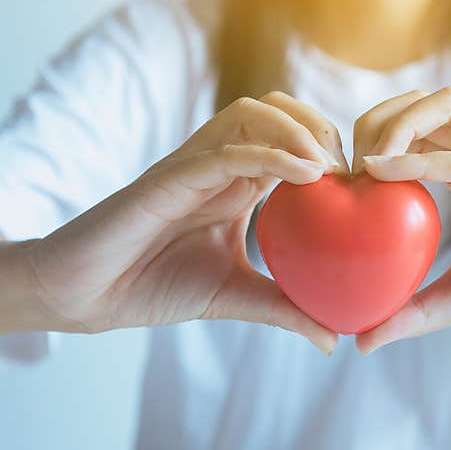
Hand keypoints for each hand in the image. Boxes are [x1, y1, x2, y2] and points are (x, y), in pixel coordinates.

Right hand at [26, 92, 346, 353]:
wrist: (85, 294)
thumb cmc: (152, 286)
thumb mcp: (232, 296)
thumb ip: (281, 307)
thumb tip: (333, 338)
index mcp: (236, 183)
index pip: (292, 141)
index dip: (332, 149)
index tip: (365, 184)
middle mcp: (218, 164)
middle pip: (279, 111)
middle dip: (322, 126)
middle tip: (351, 170)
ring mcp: (193, 164)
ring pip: (252, 114)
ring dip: (299, 129)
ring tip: (332, 167)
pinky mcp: (169, 176)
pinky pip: (225, 151)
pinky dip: (269, 154)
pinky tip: (306, 174)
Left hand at [352, 87, 450, 352]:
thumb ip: (415, 311)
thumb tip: (360, 340)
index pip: (406, 133)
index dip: (363, 144)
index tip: (330, 182)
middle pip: (417, 106)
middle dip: (372, 123)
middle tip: (341, 167)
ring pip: (446, 106)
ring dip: (397, 124)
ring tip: (364, 163)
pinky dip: (431, 158)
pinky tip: (388, 173)